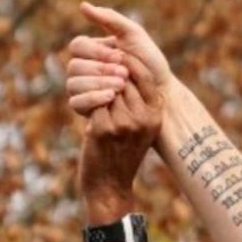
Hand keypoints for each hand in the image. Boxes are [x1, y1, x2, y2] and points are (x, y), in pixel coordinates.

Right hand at [67, 3, 171, 117]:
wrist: (162, 95)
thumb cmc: (149, 64)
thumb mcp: (134, 36)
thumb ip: (111, 19)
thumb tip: (82, 6)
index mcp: (90, 51)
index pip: (77, 46)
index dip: (96, 51)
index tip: (120, 56)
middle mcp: (82, 70)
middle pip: (74, 66)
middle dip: (101, 69)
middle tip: (124, 74)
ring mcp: (82, 91)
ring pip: (73, 84)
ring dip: (98, 83)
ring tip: (121, 86)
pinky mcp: (87, 111)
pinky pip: (77, 104)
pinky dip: (93, 98)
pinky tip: (111, 97)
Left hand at [77, 52, 162, 218]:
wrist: (110, 187)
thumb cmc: (122, 155)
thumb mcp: (140, 129)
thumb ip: (136, 102)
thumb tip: (122, 66)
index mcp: (155, 116)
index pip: (144, 75)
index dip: (128, 62)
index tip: (115, 55)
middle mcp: (143, 119)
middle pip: (122, 77)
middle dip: (108, 72)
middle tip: (96, 67)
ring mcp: (124, 124)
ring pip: (105, 87)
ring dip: (94, 86)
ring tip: (91, 93)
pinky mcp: (104, 128)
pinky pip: (91, 101)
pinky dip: (86, 103)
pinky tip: (86, 112)